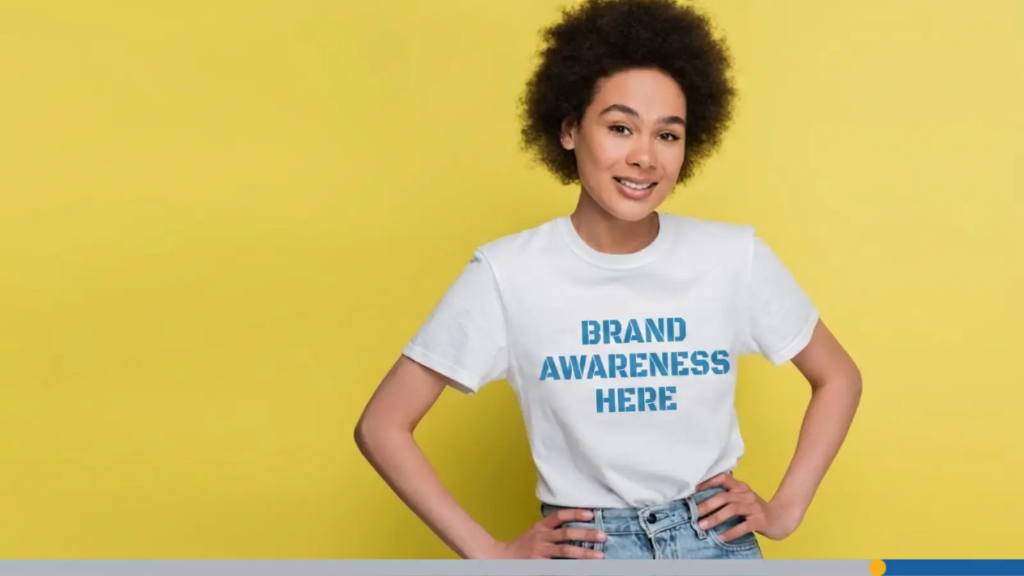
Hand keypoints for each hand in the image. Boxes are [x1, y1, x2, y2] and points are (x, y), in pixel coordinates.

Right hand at [483, 508, 605, 558]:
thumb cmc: (522, 546)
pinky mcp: (539, 563)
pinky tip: (583, 568)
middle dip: (586, 534)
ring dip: (584, 553)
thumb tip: (576, 528)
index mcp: (541, 527)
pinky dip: (571, 566)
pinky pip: (558, 565)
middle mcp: (542, 537)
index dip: (575, 513)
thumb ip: (551, 530)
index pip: (559, 516)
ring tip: (599, 555)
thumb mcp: (535, 533)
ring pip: (565, 551)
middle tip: (602, 535)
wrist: (501, 557)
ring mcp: (540, 551)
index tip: (591, 514)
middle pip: (567, 534)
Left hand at [694, 473, 802, 541]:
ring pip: (731, 509)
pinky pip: (743, 526)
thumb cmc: (757, 509)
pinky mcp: (760, 520)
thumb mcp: (743, 498)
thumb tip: (701, 502)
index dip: (708, 482)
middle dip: (707, 505)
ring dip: (715, 518)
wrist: (782, 517)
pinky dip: (731, 532)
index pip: (723, 478)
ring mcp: (754, 507)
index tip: (694, 489)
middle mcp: (747, 495)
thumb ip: (728, 497)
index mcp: (741, 487)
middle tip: (694, 513)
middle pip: (724, 497)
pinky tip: (721, 537)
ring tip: (703, 525)